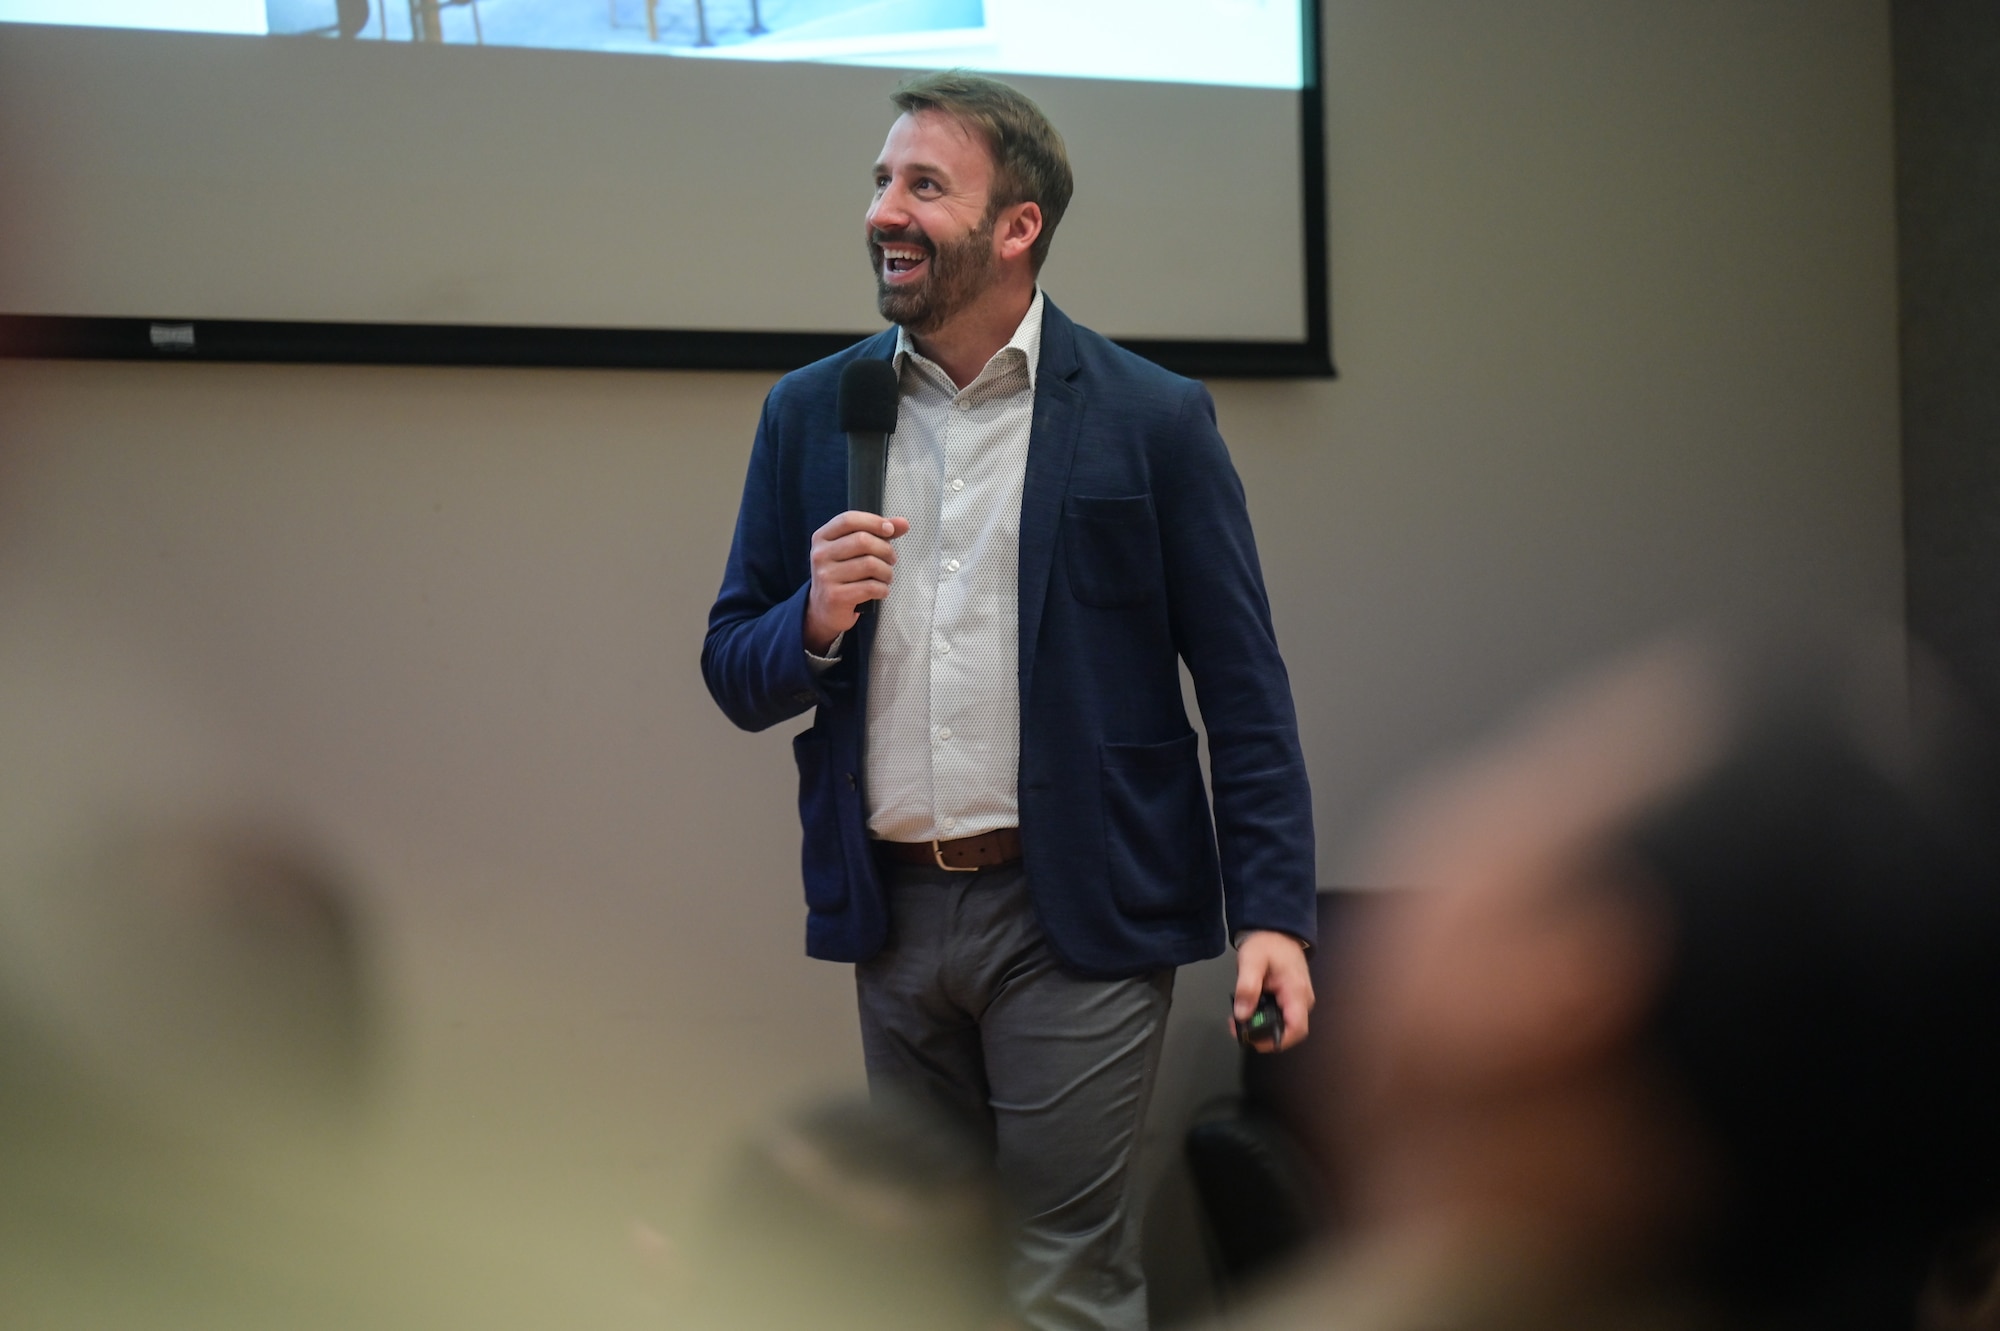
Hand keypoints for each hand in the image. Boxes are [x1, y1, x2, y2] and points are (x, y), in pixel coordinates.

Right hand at [805, 511, 909, 653]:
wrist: (824, 610)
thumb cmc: (844, 575)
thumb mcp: (854, 551)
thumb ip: (878, 534)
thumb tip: (903, 523)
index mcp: (822, 537)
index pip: (849, 520)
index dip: (873, 522)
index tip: (890, 530)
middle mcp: (820, 554)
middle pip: (863, 540)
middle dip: (886, 550)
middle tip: (891, 560)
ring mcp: (825, 576)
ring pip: (870, 564)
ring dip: (887, 572)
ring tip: (886, 577)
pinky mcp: (835, 596)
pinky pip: (870, 587)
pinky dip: (882, 589)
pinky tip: (880, 590)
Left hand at [1233, 930, 1313, 1051]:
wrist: (1276, 930)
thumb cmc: (1267, 943)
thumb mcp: (1252, 961)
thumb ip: (1247, 987)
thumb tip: (1242, 1015)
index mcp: (1296, 992)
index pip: (1297, 1028)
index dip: (1277, 1041)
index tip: (1255, 1041)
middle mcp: (1302, 1000)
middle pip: (1288, 1030)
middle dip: (1263, 1034)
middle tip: (1238, 1028)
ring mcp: (1298, 1000)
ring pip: (1283, 1024)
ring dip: (1261, 1026)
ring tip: (1238, 1020)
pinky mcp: (1290, 998)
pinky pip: (1280, 1015)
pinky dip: (1263, 1017)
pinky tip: (1247, 1011)